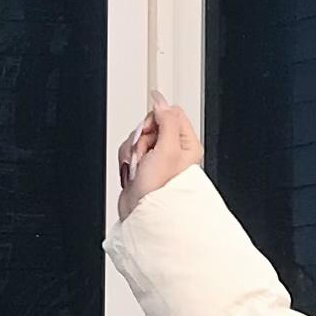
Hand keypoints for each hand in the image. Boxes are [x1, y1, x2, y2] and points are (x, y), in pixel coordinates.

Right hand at [117, 94, 202, 219]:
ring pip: (138, 137)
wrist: (143, 214)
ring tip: (140, 168)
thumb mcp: (168, 150)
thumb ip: (167, 121)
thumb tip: (161, 101)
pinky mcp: (143, 165)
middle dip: (142, 137)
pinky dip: (128, 159)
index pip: (172, 113)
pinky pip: (130, 150)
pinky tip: (133, 172)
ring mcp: (157, 158)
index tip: (152, 131)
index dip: (157, 118)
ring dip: (133, 150)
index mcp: (187, 144)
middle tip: (146, 155)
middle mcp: (174, 150)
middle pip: (152, 124)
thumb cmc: (161, 191)